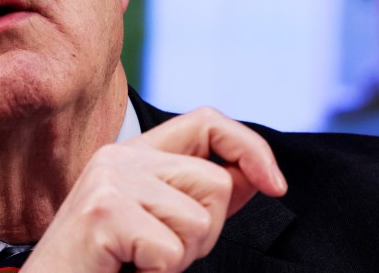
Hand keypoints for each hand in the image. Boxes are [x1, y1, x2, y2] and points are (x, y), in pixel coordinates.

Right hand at [22, 106, 287, 272]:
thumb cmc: (103, 267)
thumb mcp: (159, 227)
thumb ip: (200, 198)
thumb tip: (255, 175)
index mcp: (133, 155)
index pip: (206, 121)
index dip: (249, 147)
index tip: (276, 186)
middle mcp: (119, 157)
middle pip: (214, 181)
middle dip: (204, 233)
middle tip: (158, 256)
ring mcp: (108, 180)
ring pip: (198, 219)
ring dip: (178, 258)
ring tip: (137, 263)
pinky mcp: (103, 212)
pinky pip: (170, 249)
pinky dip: (157, 272)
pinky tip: (123, 268)